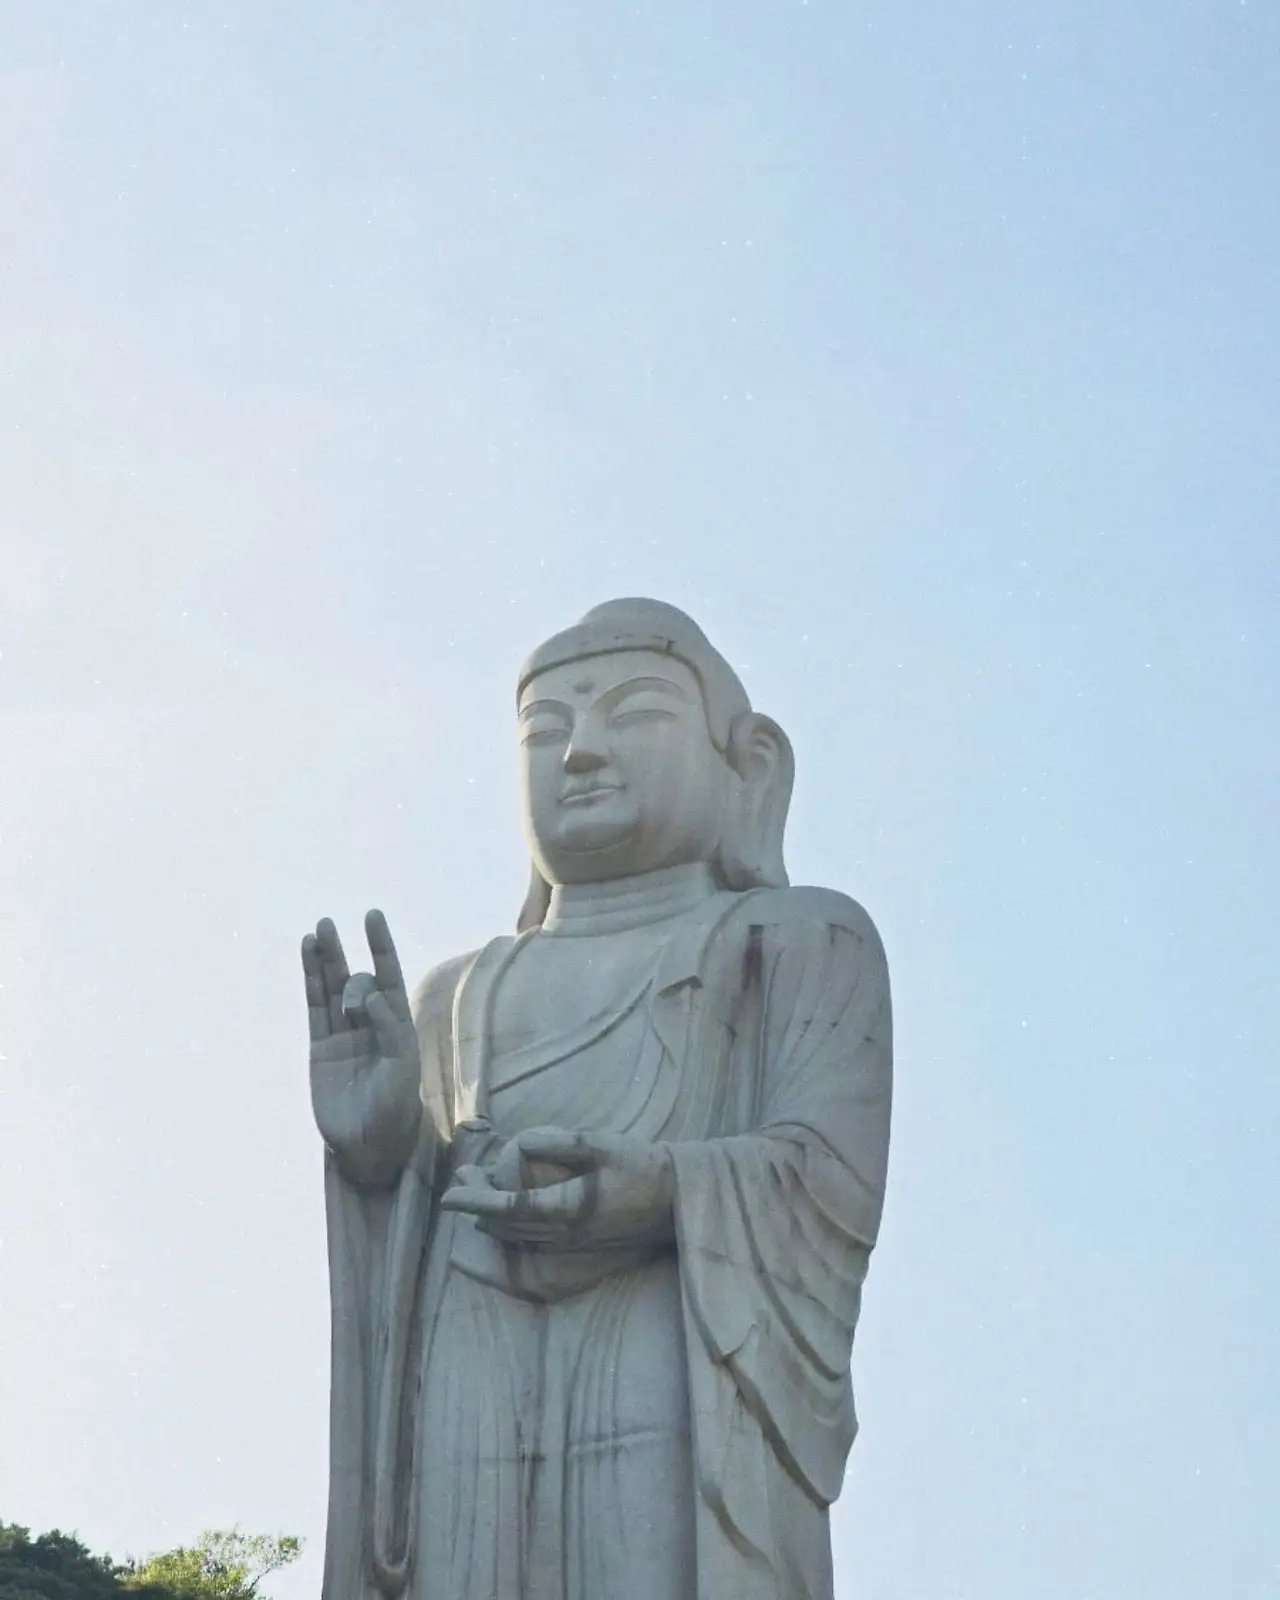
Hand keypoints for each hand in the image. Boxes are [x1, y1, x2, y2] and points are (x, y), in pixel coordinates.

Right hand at [302, 909, 420, 1177]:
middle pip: (358, 979)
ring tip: (320, 928)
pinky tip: (307, 954)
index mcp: (397, 1025)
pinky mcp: (320, 1046)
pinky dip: (310, 980)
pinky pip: (314, 1007)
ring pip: (333, 986)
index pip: (389, 976)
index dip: (380, 946)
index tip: (372, 917)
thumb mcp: (402, 1068)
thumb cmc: (396, 1108)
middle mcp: (370, 1023)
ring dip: (327, 957)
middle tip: (334, 932)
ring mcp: (343, 1033)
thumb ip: (390, 1030)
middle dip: (348, 960)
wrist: (371, 1144)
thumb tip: (369, 997)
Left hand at [440, 1126, 674, 1247]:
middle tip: (460, 1179)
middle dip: (477, 1205)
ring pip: (517, 1235)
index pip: (509, 1207)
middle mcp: (563, 1233)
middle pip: (507, 1224)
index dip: (476, 1200)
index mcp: (567, 1208)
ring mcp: (570, 1242)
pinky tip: (506, 1210)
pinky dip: (510, 1224)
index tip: (449, 1195)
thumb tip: (519, 1143)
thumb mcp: (601, 1145)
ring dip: (491, 1216)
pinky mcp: (578, 1243)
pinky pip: (532, 1239)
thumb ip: (559, 1143)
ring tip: (475, 1189)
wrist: (676, 1201)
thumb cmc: (641, 1167)